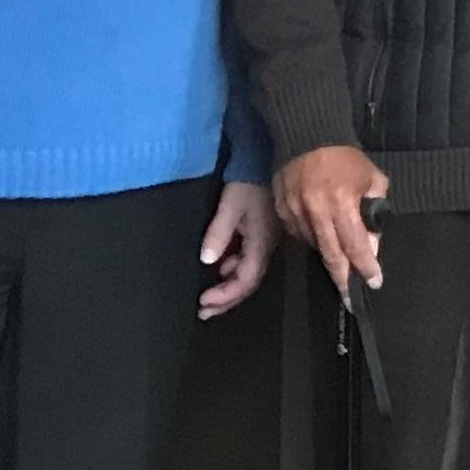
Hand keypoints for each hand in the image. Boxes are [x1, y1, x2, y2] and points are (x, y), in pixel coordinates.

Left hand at [199, 182, 275, 317]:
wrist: (266, 158)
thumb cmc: (248, 180)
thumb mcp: (231, 205)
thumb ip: (219, 233)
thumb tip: (207, 260)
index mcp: (260, 243)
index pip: (245, 280)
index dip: (226, 296)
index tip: (203, 303)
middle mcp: (265, 246)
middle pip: (248, 282)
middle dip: (226, 299)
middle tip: (204, 311)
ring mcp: (264, 240)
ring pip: (247, 272)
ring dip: (228, 286)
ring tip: (208, 294)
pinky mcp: (259, 232)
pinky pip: (247, 259)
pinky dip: (232, 269)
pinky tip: (220, 267)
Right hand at [276, 146, 391, 293]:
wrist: (308, 135)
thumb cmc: (345, 158)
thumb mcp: (372, 179)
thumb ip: (374, 211)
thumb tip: (371, 246)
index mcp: (341, 201)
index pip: (355, 244)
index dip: (365, 266)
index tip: (374, 282)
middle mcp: (316, 210)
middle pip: (331, 255)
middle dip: (343, 280)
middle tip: (352, 299)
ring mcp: (295, 212)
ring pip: (314, 247)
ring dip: (329, 255)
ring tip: (340, 257)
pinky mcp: (281, 211)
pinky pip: (299, 235)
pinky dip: (311, 238)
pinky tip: (320, 232)